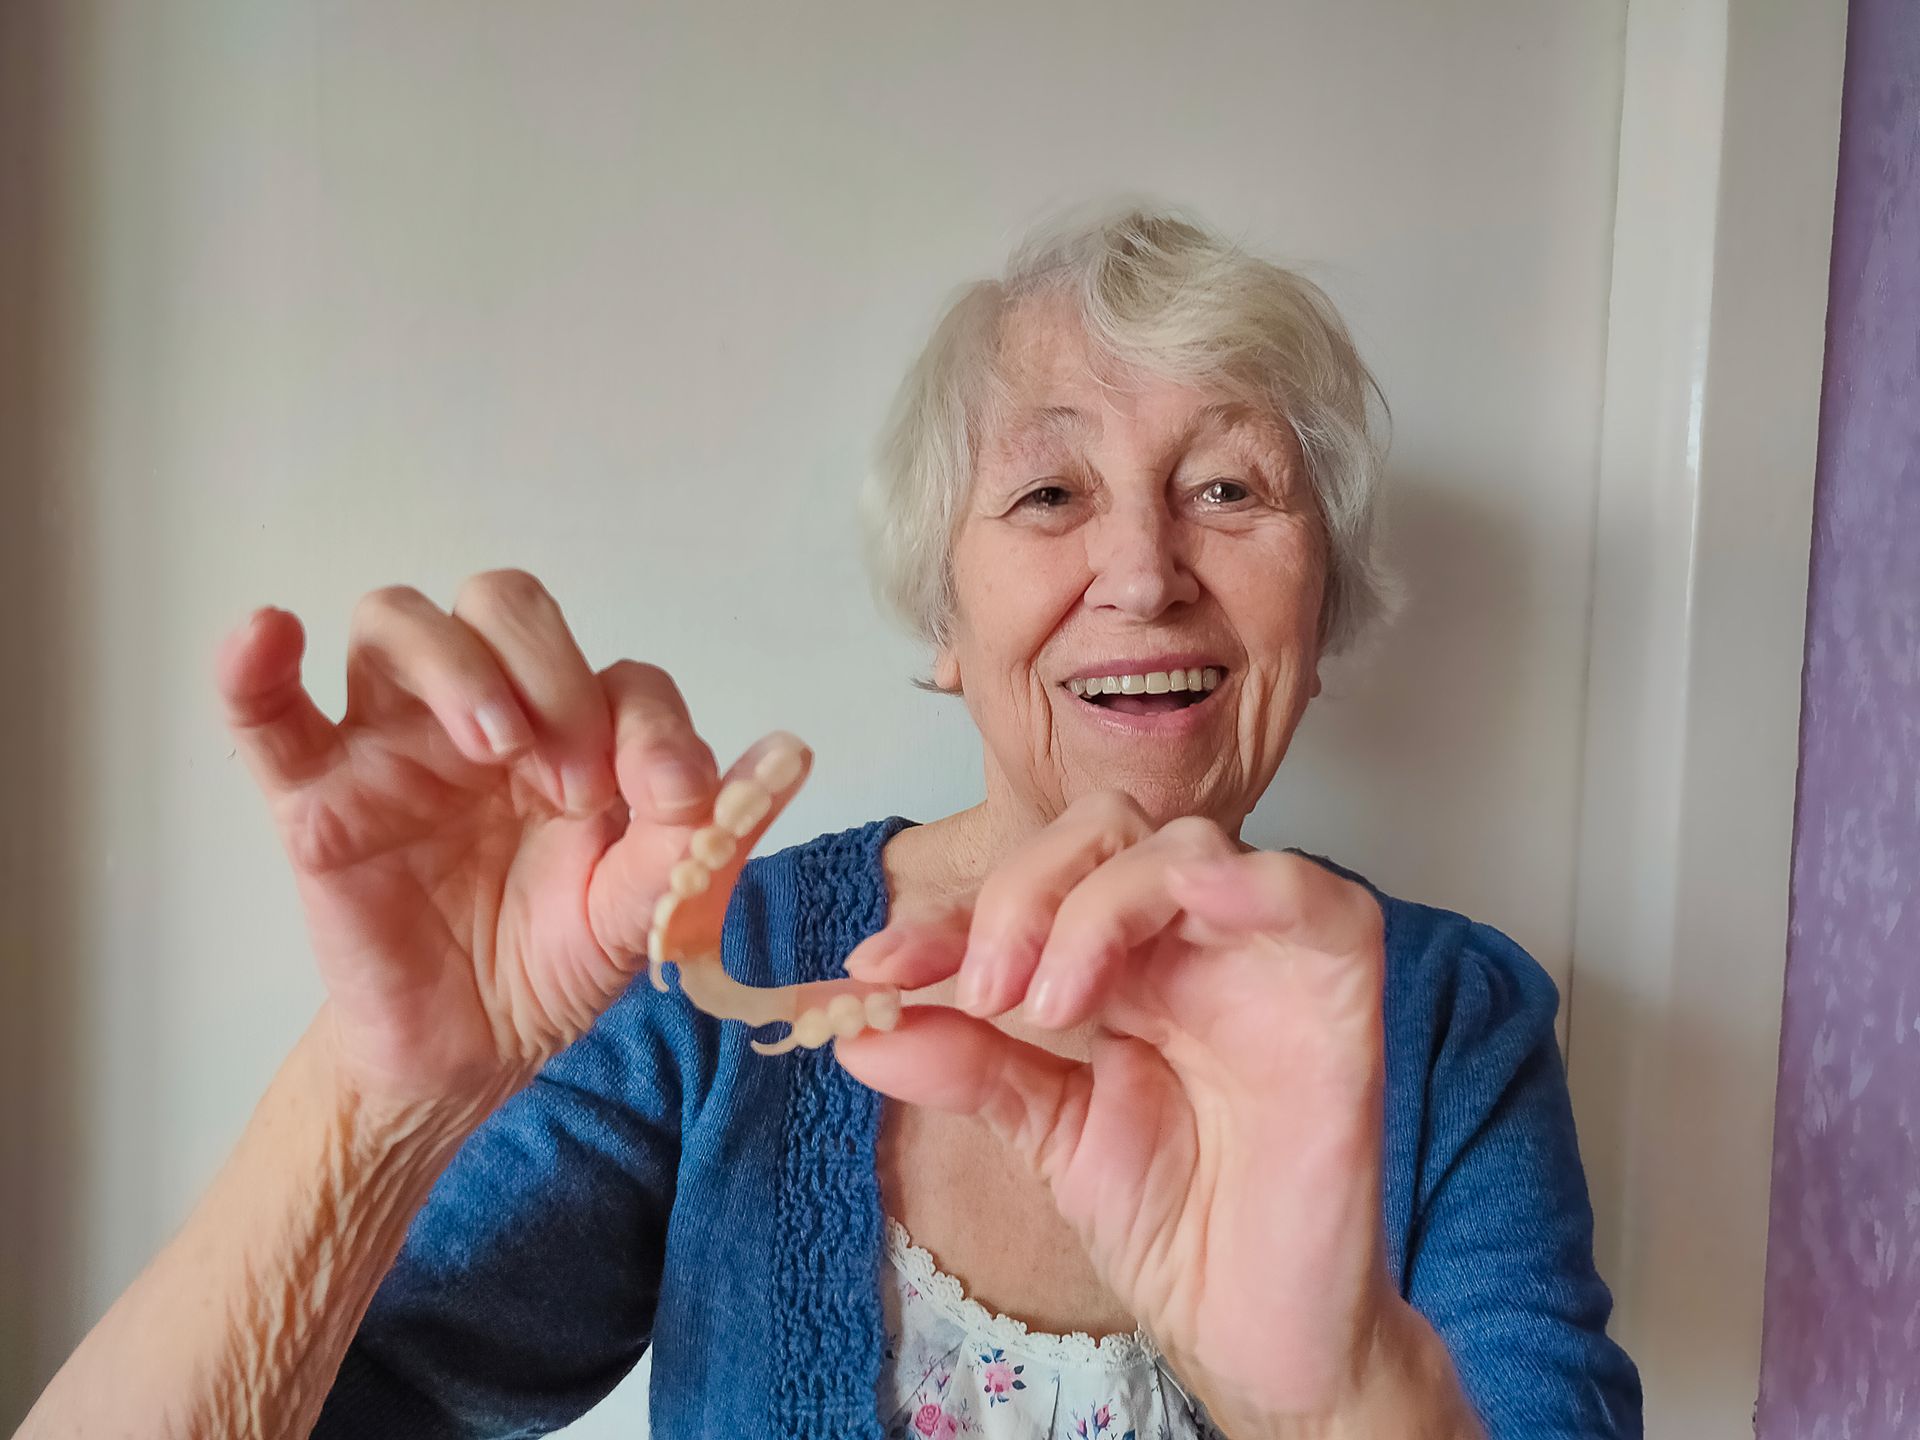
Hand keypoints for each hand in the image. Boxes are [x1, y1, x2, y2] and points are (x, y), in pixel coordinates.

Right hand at [217, 570, 765, 1109]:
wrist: (474, 1050)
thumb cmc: (559, 960)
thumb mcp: (648, 906)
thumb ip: (706, 830)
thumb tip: (791, 752)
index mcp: (574, 731)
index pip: (614, 672)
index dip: (647, 722)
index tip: (665, 802)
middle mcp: (486, 714)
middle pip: (503, 603)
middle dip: (549, 668)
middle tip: (569, 775)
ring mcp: (395, 743)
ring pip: (399, 624)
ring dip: (455, 666)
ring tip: (492, 752)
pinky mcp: (317, 797)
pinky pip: (266, 712)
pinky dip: (255, 667)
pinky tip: (267, 636)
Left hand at [837, 793, 1473, 1436]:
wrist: (1254, 1329)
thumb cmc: (1174, 1227)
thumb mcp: (1046, 1135)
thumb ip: (967, 1067)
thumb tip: (857, 1029)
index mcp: (1121, 965)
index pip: (1030, 897)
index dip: (947, 921)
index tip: (871, 972)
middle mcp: (1189, 943)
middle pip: (1102, 834)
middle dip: (1022, 894)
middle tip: (988, 991)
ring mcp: (1262, 957)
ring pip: (1183, 847)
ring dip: (1098, 903)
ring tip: (1054, 1003)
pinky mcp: (1337, 985)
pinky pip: (1310, 893)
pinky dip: (1247, 882)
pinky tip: (1190, 903)